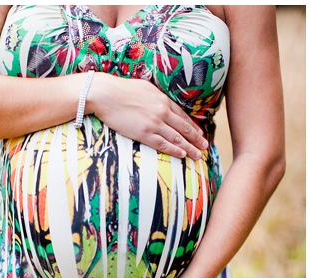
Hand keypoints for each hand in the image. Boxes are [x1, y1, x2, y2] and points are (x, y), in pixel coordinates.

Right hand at [88, 73, 207, 159]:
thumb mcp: (144, 88)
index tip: (199, 132)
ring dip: (190, 147)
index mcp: (163, 100)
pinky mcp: (144, 133)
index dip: (192, 125)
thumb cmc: (120, 90)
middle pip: (184, 127)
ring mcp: (154, 123)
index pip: (182, 115)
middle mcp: (163, 112)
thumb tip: (155, 99)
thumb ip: (154, 96)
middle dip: (196, 138)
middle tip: (205, 146)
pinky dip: (174, 150)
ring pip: (177, 137)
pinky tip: (182, 154)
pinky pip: (163, 144)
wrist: (107, 94)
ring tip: (198, 155)